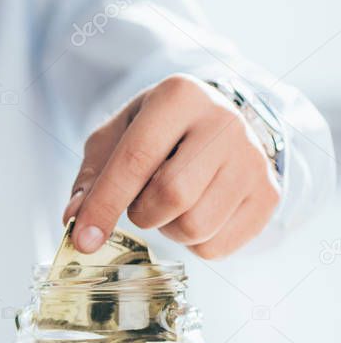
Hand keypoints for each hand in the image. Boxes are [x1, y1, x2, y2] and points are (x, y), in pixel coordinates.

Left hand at [63, 74, 280, 258]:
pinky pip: (218, 246)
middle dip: (142, 213)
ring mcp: (253, 157)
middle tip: (140, 203)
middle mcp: (224, 121)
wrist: (214, 125)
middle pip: (172, 195)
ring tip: (171, 203)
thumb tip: (74, 220)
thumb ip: (91, 177)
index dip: (104, 205)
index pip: (136, 159)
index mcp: (179, 96)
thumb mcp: (115, 137)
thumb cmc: (155, 132)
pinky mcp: (269, 192)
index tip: (83, 239)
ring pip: (197, 226)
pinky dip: (194, 243)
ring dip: (168, 229)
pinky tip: (195, 213)